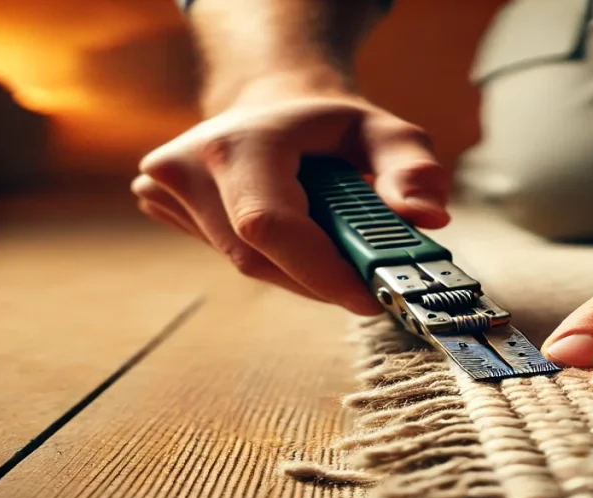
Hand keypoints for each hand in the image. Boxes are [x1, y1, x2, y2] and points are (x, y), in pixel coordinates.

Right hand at [132, 77, 448, 314]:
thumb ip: (413, 170)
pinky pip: (235, 257)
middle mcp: (187, 165)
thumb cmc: (328, 123)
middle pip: (261, 259)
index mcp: (237, 142)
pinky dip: (278, 260)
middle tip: (369, 279)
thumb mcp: (384, 132)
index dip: (320, 272)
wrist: (269, 104)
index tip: (371, 299)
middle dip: (322, 278)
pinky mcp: (164, 207)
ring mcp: (167, 188)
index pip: (270, 227)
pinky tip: (297, 231)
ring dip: (302, 270)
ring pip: (249, 265)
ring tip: (333, 239)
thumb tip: (428, 218)